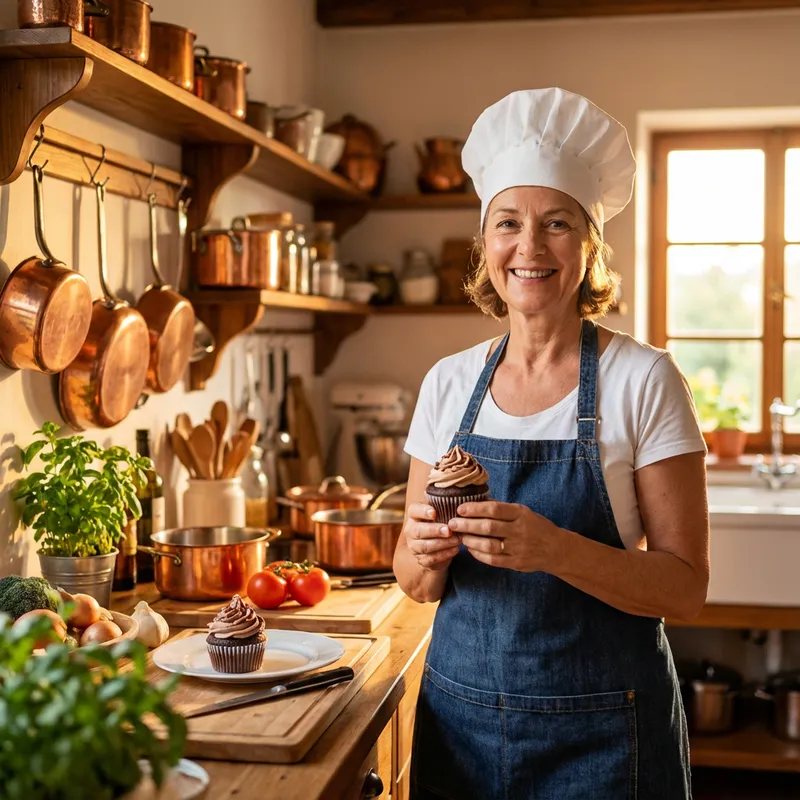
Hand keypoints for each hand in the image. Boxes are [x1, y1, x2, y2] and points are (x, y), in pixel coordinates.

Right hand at [404, 503, 460, 570]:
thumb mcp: (441, 514)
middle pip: (418, 530)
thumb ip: (444, 506)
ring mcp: (414, 547)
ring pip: (425, 546)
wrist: (436, 548)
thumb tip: (458, 496)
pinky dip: (445, 554)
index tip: (434, 513)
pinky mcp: (422, 560)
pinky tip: (455, 549)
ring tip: (457, 540)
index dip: (422, 511)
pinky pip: (432, 558)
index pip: (413, 510)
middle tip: (448, 530)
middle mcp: (411, 531)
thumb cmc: (440, 524)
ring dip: (443, 543)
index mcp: (414, 516)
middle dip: (434, 530)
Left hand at [448, 501, 564, 572]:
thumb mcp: (523, 512)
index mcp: (521, 514)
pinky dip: (478, 554)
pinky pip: (493, 560)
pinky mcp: (516, 563)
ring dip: (470, 540)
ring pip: (489, 545)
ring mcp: (518, 548)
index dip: (475, 508)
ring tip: (460, 536)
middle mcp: (520, 530)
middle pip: (488, 527)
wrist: (556, 549)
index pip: (494, 509)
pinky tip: (470, 549)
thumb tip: (477, 502)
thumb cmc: (536, 527)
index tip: (460, 509)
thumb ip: (503, 509)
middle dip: (467, 525)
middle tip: (452, 523)